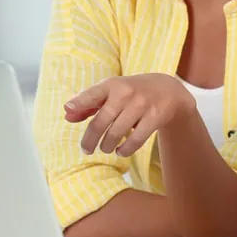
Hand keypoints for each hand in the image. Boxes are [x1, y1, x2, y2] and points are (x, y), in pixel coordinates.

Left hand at [64, 73, 194, 156]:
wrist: (168, 90)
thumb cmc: (131, 93)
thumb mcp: (111, 92)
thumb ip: (88, 104)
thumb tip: (68, 115)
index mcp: (112, 85)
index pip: (92, 94)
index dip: (79, 102)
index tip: (68, 110)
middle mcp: (126, 93)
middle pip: (101, 121)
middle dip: (90, 139)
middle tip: (86, 149)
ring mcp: (141, 105)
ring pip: (116, 133)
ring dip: (107, 146)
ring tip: (106, 148)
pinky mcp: (155, 117)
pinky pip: (136, 140)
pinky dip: (125, 150)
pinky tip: (121, 151)